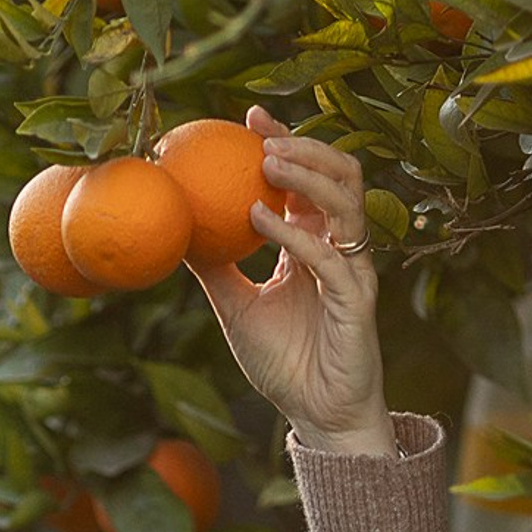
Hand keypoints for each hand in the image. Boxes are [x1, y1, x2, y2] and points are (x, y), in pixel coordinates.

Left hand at [191, 108, 394, 457]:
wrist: (316, 414)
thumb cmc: (284, 363)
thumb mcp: (236, 307)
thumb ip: (214, 268)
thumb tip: (174, 232)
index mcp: (313, 244)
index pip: (307, 180)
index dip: (285, 143)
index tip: (250, 118)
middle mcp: (339, 248)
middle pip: (338, 175)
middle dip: (303, 146)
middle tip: (262, 131)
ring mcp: (353, 270)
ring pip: (346, 202)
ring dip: (306, 176)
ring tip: (267, 161)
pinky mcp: (357, 299)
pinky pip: (330, 254)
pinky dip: (294, 232)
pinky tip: (259, 218)